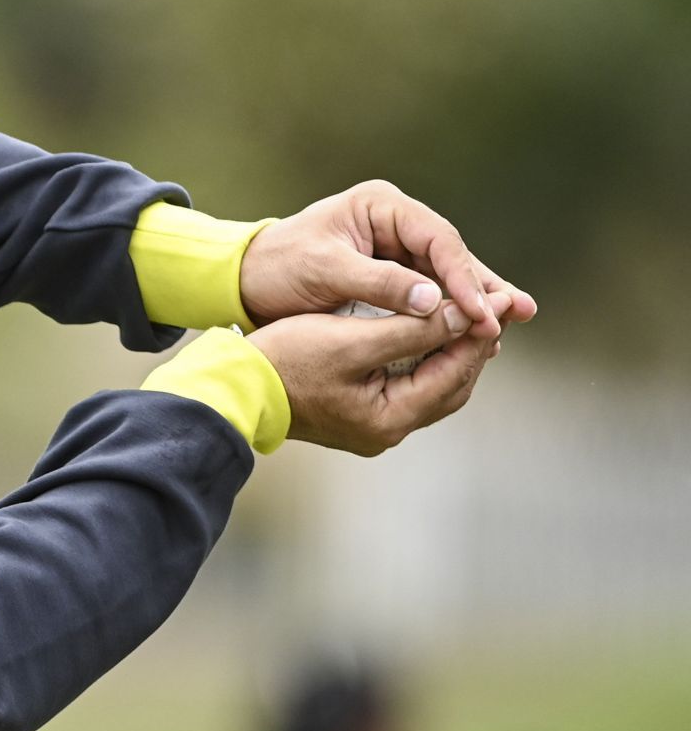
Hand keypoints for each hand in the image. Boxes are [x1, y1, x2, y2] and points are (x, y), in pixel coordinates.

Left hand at [240, 181, 536, 340]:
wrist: (245, 279)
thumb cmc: (278, 268)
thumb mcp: (326, 272)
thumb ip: (379, 283)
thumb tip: (433, 301)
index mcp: (380, 205)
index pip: (436, 239)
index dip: (463, 276)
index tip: (482, 310)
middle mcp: (394, 219)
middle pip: (450, 254)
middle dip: (483, 285)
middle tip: (522, 312)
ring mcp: (394, 243)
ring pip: (445, 272)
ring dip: (475, 298)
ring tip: (514, 320)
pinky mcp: (390, 268)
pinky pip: (429, 288)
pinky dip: (450, 308)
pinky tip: (477, 326)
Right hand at [248, 289, 516, 455]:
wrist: (234, 387)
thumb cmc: (285, 360)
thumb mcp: (350, 339)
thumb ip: (412, 329)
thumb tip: (466, 316)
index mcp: (390, 418)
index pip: (455, 372)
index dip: (477, 332)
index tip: (498, 298)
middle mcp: (388, 431)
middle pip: (450, 385)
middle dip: (470, 345)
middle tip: (487, 307)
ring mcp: (372, 427)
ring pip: (431, 387)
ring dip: (448, 352)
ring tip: (462, 316)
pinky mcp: (357, 415)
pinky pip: (407, 387)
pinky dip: (422, 360)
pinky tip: (424, 333)